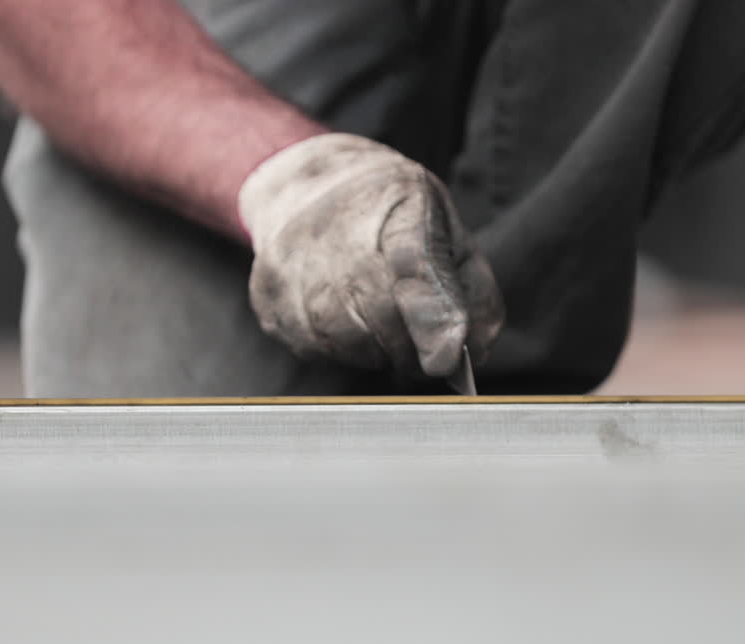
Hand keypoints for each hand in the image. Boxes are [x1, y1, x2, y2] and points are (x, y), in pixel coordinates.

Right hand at [239, 134, 503, 377]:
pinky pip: (315, 348)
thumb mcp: (445, 227)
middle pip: (382, 320)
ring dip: (377, 351)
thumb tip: (476, 348)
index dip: (433, 319)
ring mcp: (293, 268)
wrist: (306, 184)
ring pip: (347, 344)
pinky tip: (347, 318)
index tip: (448, 359)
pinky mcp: (269, 298)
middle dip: (412, 350)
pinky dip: (341, 348)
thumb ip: (471, 288)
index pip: (415, 268)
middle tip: (426, 352)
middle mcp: (335, 235)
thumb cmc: (387, 211)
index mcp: (397, 209)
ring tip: (382, 322)